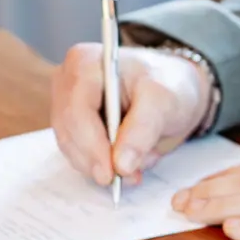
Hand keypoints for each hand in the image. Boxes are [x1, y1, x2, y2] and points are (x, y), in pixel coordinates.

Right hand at [51, 43, 211, 187]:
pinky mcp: (73, 126)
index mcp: (86, 63)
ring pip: (72, 148)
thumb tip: (120, 164)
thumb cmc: (168, 84)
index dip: (90, 144)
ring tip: (139, 163)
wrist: (172, 89)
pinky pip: (79, 154)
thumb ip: (143, 130)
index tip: (110, 173)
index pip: (77, 109)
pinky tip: (129, 160)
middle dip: (99, 160)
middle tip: (129, 177)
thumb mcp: (165, 101)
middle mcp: (68, 82)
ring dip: (104, 164)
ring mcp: (67, 104)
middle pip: (69, 132)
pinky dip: (103, 164)